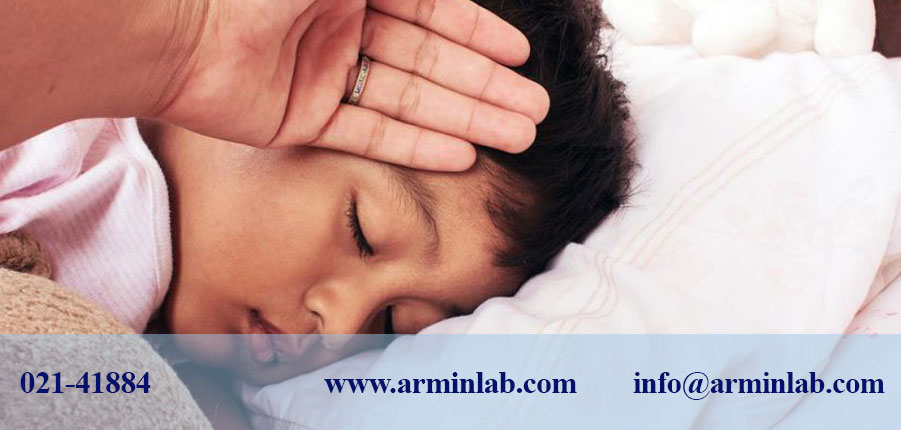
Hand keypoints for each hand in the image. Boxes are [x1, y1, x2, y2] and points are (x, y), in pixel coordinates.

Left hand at [154, 0, 549, 170]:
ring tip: (517, 138)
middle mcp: (342, 26)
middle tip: (535, 112)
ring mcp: (323, 75)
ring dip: (465, 119)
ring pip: (410, 100)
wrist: (171, 24)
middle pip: (431, 61)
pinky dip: (415, 146)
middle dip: (485, 86)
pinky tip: (461, 157)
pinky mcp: (301, 119)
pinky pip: (370, 133)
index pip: (433, 12)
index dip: (479, 35)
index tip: (520, 58)